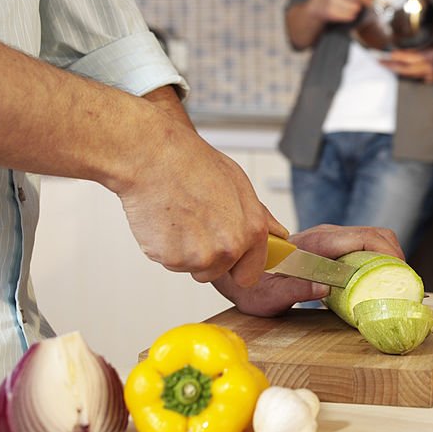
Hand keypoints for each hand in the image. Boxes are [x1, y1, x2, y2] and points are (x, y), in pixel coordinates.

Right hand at [116, 112, 287, 287]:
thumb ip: (260, 216)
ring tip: (179, 217)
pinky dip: (164, 247)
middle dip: (207, 256)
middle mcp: (230, 247)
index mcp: (251, 231)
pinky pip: (169, 262)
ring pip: (191, 267)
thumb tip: (278, 233)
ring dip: (184, 251)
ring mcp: (200, 256)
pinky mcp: (171, 258)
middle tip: (195, 222)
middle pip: (217, 272)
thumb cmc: (193, 165)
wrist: (154, 157)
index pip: (250, 274)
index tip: (227, 256)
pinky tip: (164, 220)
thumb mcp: (239, 183)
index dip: (237, 265)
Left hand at [213, 224, 403, 315]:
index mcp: (317, 244)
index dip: (389, 252)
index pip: (364, 237)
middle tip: (404, 286)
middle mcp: (327, 235)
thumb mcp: (268, 296)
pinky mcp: (331, 247)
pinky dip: (378, 261)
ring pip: (372, 239)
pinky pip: (363, 247)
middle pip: (376, 234)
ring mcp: (330, 239)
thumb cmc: (252, 285)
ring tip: (394, 286)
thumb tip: (325, 286)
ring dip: (388, 259)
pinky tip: (376, 283)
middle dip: (396, 257)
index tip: (401, 274)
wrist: (238, 269)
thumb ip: (294, 290)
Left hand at [380, 12, 432, 82]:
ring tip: (384, 65)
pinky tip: (396, 69)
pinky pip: (415, 76)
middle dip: (392, 66)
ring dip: (396, 70)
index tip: (390, 54)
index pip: (414, 57)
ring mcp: (430, 75)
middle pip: (407, 69)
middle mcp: (430, 68)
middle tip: (379, 61)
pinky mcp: (431, 79)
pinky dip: (405, 73)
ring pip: (409, 75)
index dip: (402, 56)